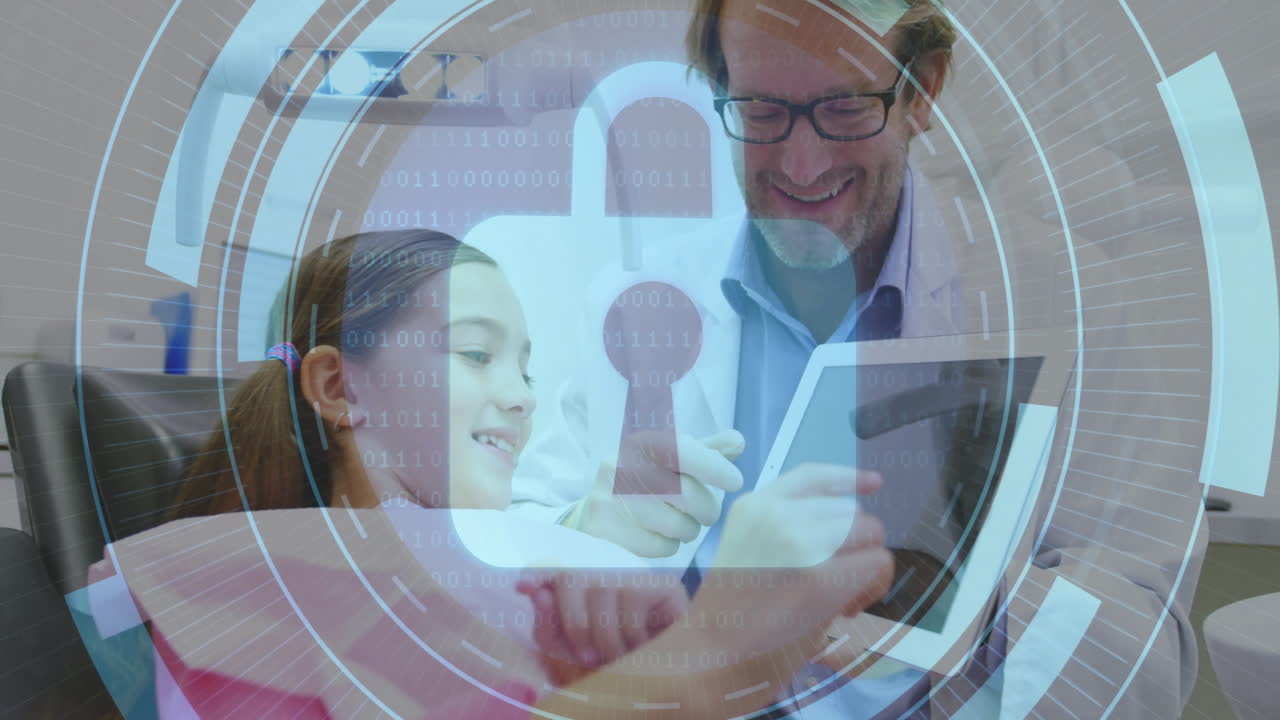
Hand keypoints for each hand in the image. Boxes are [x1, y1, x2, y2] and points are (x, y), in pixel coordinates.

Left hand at [517, 572, 688, 686]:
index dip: (539, 576)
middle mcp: (608, 584)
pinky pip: (632, 598)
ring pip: (602, 590)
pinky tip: (643, 648)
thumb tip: (537, 594)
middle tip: (587, 658)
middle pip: (573, 578)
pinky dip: (631, 633)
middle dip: (574, 621)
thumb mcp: (574, 665)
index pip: (555, 575)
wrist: (668, 694)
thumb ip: (552, 633)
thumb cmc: (617, 680)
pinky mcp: (665, 586)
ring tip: (619, 660)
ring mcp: (637, 581)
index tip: (523, 588)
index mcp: (583, 602)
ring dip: (606, 637)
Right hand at [566, 430, 744, 556]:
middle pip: (686, 494)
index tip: (736, 482)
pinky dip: (670, 545)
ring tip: (681, 523)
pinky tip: (660, 535)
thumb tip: (737, 441)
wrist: (596, 511)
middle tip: (707, 513)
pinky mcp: (607, 532)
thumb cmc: (645, 481)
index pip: (683, 451)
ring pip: (677, 525)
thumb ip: (705, 451)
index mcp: (639, 445)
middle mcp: (620, 468)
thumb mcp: (672, 460)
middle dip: (707, 508)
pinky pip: (660, 546)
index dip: (714, 467)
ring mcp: (610, 501)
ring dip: (690, 529)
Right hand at [698, 465, 893, 658]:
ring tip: (841, 598)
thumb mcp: (748, 550)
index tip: (875, 482)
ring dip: (867, 564)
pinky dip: (874, 585)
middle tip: (837, 584)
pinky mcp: (819, 578)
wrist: (711, 654)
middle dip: (855, 544)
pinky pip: (877, 563)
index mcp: (754, 506)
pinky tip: (848, 608)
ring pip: (870, 532)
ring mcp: (797, 543)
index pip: (812, 475)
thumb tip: (848, 526)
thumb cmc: (731, 615)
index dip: (848, 478)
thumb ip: (787, 529)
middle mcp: (776, 515)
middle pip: (850, 510)